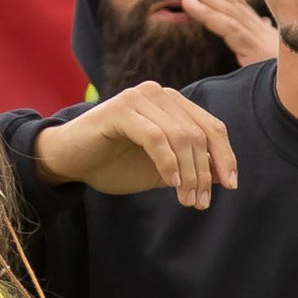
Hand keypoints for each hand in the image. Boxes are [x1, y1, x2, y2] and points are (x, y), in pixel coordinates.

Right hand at [32, 84, 238, 209]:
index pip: (211, 126)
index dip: (224, 156)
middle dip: (204, 172)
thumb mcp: (160, 170)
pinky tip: (170, 183)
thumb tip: (222, 176)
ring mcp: (139, 98)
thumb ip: (189, 168)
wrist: (68, 161)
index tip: (230, 186)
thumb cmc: (112, 164)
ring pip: (180, 136)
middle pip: (199, 133)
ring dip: (188, 173)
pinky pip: (155, 137)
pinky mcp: (121, 109)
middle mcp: (159, 94)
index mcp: (172, 104)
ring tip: (187, 200)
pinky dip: (167, 162)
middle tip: (200, 203)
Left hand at [169, 0, 276, 66]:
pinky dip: (205, 13)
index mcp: (254, 24)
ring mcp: (253, 33)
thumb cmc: (288, 72)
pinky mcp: (251, 46)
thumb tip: (263, 22)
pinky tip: (186, 1)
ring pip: (221, 5)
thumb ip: (263, 36)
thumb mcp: (272, 52)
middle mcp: (253, 23)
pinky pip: (225, 26)